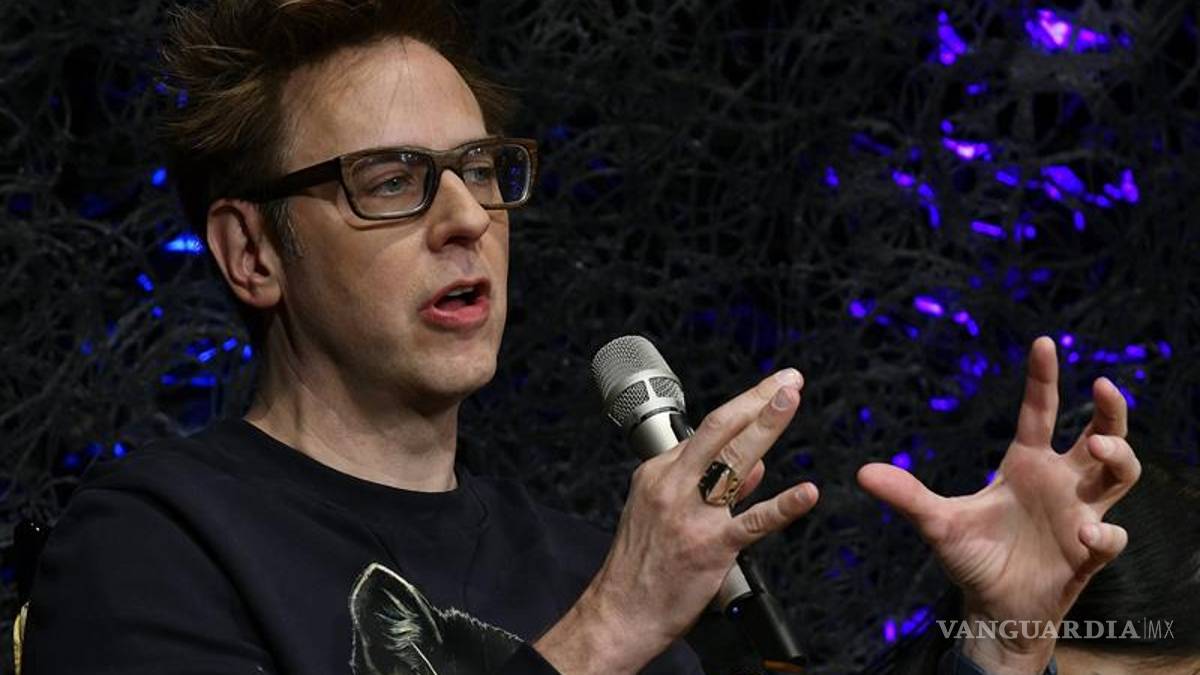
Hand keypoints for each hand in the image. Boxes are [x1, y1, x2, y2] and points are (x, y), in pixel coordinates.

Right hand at [534, 369, 818, 673]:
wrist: (620, 613)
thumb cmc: (641, 565)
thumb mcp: (663, 511)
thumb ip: (709, 486)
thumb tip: (755, 465)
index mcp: (660, 472)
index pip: (708, 432)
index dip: (745, 407)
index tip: (771, 388)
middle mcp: (673, 485)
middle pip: (718, 430)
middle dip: (757, 399)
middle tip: (789, 379)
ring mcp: (691, 514)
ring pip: (733, 460)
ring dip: (766, 426)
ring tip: (790, 401)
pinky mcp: (710, 546)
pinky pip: (752, 522)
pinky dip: (782, 506)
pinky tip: (806, 493)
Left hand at [858, 336, 1140, 673]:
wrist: (993, 607)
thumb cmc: (971, 556)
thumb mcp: (936, 523)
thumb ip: (906, 496)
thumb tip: (861, 473)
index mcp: (1025, 464)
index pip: (1040, 411)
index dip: (1043, 378)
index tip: (1043, 342)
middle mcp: (1059, 481)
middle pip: (1102, 433)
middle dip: (1110, 411)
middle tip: (1103, 387)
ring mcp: (1080, 514)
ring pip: (1120, 475)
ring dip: (1119, 458)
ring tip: (1101, 448)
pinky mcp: (1089, 552)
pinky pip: (1110, 536)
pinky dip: (1104, 533)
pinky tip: (1086, 534)